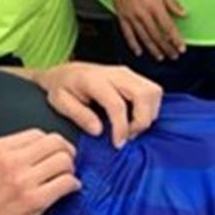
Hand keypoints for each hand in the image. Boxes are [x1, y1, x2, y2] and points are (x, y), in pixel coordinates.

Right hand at [0, 130, 79, 214]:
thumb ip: (6, 151)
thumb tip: (37, 147)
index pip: (37, 133)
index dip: (50, 142)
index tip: (54, 151)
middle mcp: (10, 161)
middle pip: (55, 143)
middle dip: (65, 151)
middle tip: (67, 161)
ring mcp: (23, 181)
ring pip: (64, 161)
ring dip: (70, 168)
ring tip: (66, 177)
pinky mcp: (34, 201)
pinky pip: (66, 183)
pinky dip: (72, 185)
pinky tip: (68, 189)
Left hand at [36, 62, 162, 147]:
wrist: (66, 71)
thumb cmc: (62, 88)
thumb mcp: (60, 102)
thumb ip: (79, 115)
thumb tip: (99, 130)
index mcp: (94, 80)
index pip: (117, 104)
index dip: (121, 128)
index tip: (118, 144)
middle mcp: (115, 73)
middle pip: (144, 94)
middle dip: (142, 120)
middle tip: (128, 136)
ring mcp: (127, 72)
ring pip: (154, 91)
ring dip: (149, 114)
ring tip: (132, 127)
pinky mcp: (134, 76)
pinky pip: (153, 91)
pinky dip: (150, 108)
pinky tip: (134, 118)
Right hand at [94, 0, 186, 60]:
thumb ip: (172, 3)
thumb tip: (183, 13)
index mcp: (155, 7)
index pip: (168, 28)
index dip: (176, 40)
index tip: (181, 48)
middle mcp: (144, 15)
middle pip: (158, 36)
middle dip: (167, 48)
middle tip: (174, 56)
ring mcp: (132, 18)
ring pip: (144, 38)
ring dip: (153, 49)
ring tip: (160, 57)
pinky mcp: (123, 18)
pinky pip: (128, 35)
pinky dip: (134, 45)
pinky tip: (139, 52)